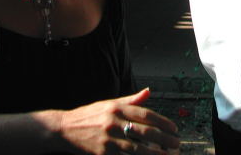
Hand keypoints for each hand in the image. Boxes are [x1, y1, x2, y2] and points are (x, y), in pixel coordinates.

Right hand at [57, 88, 179, 153]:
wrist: (64, 129)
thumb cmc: (90, 115)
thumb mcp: (109, 103)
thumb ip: (131, 100)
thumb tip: (149, 91)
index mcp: (116, 107)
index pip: (145, 114)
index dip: (162, 121)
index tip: (174, 128)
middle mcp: (113, 121)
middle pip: (144, 131)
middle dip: (164, 138)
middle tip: (176, 143)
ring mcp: (108, 139)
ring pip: (137, 148)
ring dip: (155, 153)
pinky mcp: (102, 153)